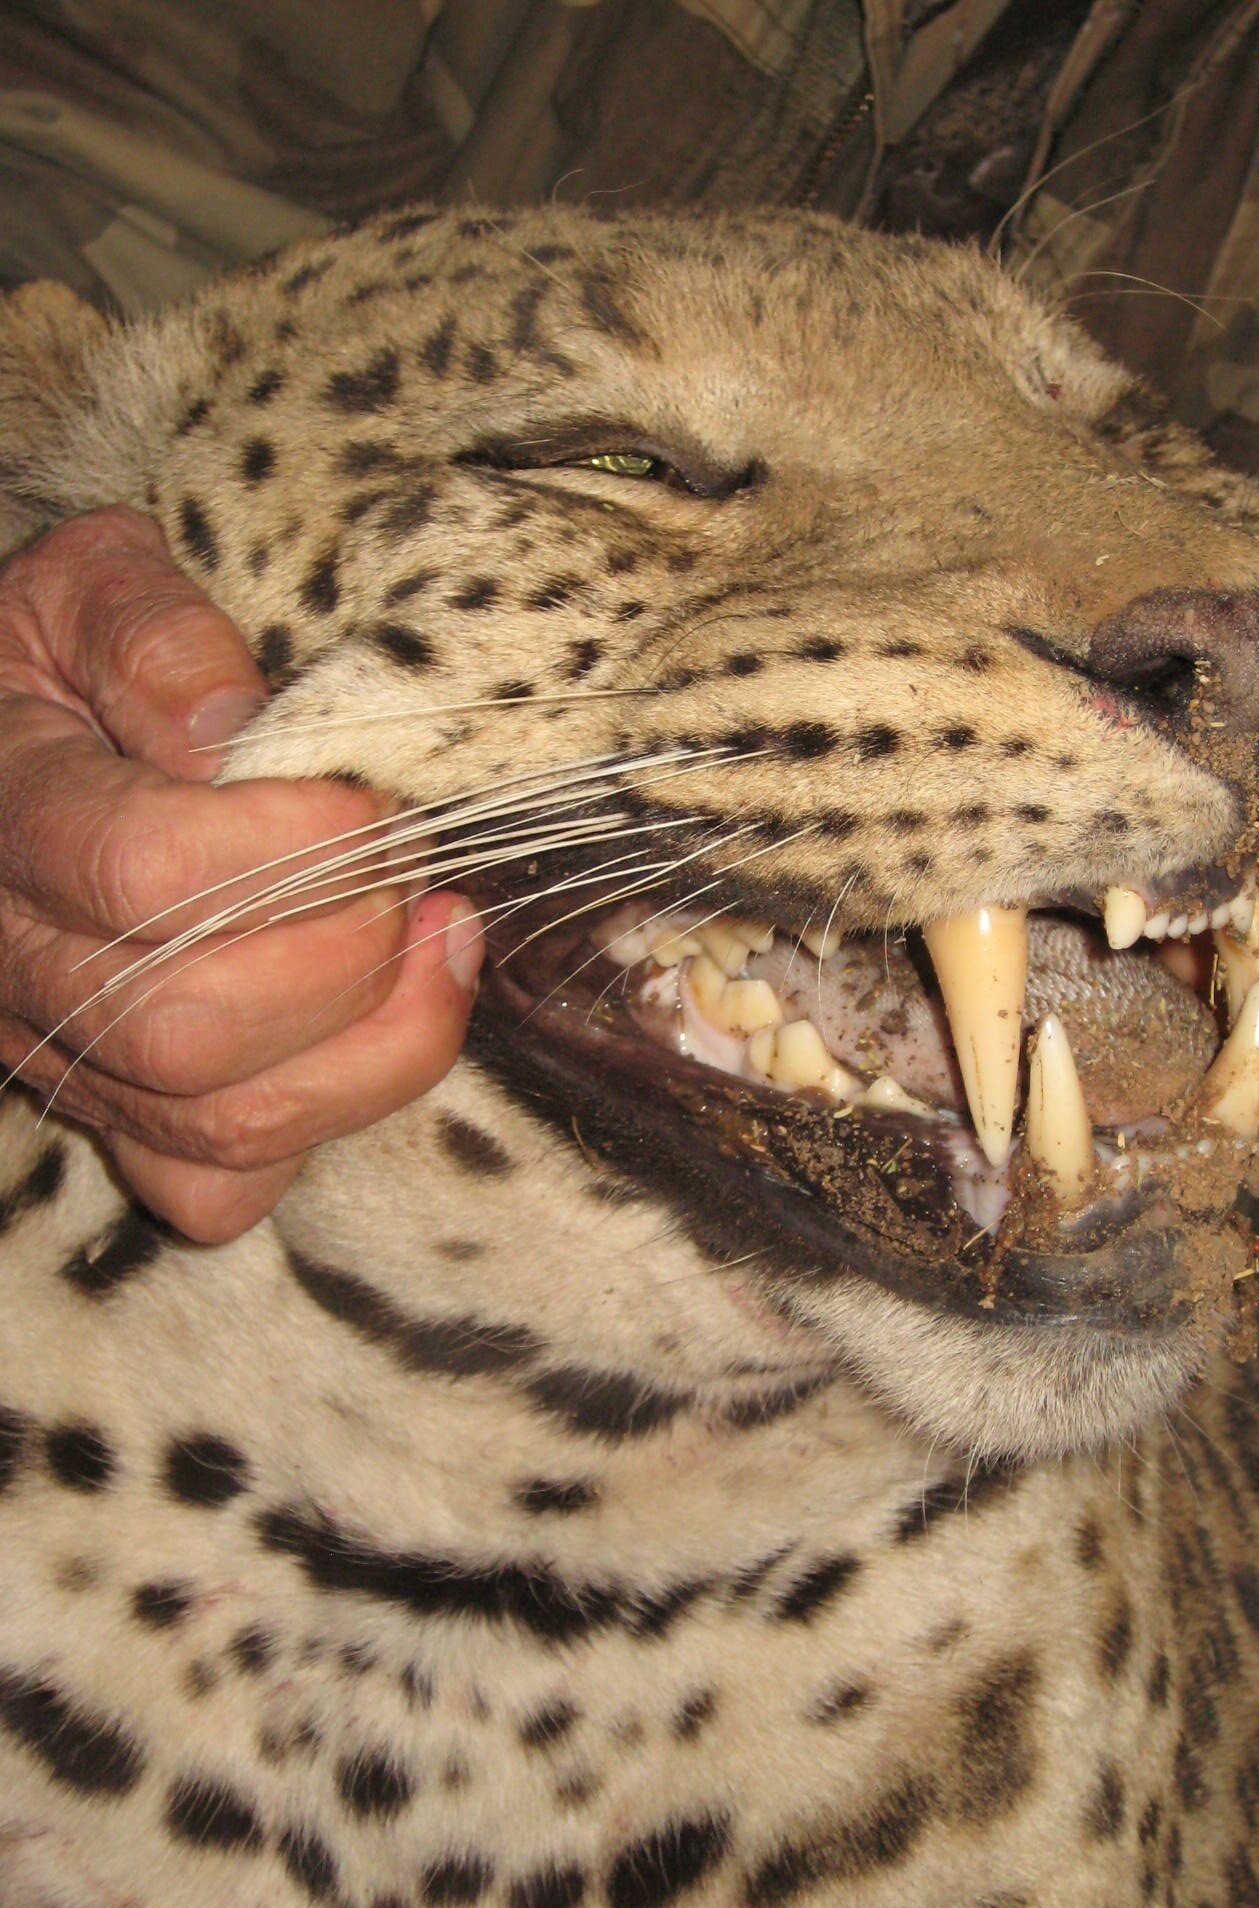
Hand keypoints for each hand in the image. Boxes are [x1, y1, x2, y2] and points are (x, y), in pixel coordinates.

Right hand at [0, 507, 483, 1241]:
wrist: (6, 746)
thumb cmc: (57, 663)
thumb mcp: (86, 588)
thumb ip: (153, 636)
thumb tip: (239, 733)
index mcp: (3, 817)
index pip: (144, 873)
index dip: (291, 848)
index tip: (370, 799)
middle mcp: (15, 963)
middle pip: (193, 1026)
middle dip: (347, 948)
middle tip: (408, 865)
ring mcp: (66, 1058)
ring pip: (229, 1124)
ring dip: (379, 1038)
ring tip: (438, 935)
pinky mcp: (120, 1116)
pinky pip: (216, 1189)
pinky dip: (315, 1128)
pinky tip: (365, 1029)